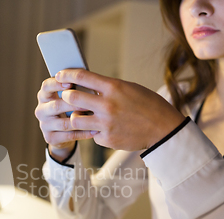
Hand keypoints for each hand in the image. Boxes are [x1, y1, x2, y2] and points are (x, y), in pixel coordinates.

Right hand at [35, 76, 99, 160]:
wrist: (63, 133)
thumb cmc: (69, 109)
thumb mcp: (68, 97)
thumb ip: (74, 89)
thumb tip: (88, 82)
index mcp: (44, 96)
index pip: (46, 86)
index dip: (57, 84)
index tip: (71, 82)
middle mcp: (41, 110)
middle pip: (56, 105)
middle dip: (73, 104)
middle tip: (89, 102)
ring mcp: (44, 125)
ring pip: (63, 123)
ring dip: (80, 120)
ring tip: (94, 117)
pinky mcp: (50, 137)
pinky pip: (69, 136)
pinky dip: (83, 133)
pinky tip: (94, 130)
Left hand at [54, 69, 185, 150]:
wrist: (163, 129)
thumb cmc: (148, 105)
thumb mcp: (129, 88)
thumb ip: (107, 88)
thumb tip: (86, 86)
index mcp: (114, 88)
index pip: (82, 76)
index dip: (66, 74)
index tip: (59, 75)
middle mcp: (107, 105)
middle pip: (72, 98)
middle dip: (65, 96)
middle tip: (66, 96)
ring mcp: (106, 124)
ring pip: (75, 119)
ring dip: (75, 116)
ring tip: (81, 114)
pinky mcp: (106, 139)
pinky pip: (90, 134)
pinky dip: (94, 131)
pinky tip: (104, 129)